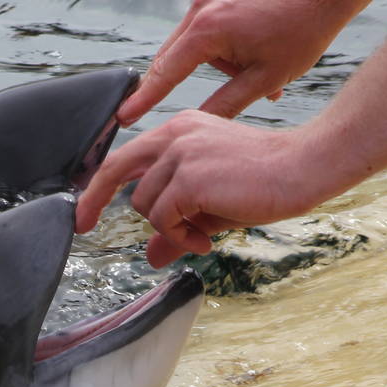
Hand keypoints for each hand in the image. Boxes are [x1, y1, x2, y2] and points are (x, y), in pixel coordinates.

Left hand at [75, 112, 337, 268]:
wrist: (302, 168)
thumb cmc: (264, 183)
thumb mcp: (210, 207)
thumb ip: (177, 226)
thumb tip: (153, 257)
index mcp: (179, 130)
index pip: (125, 155)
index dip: (99, 184)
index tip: (84, 212)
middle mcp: (175, 134)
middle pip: (115, 169)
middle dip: (92, 200)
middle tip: (84, 226)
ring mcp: (181, 153)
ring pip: (144, 204)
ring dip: (168, 229)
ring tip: (200, 236)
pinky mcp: (190, 177)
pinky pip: (164, 219)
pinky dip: (180, 237)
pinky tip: (206, 240)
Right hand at [118, 0, 350, 125]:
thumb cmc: (303, 32)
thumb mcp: (265, 79)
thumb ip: (224, 104)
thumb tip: (195, 124)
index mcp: (207, 30)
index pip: (166, 73)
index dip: (145, 100)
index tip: (124, 117)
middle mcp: (201, 5)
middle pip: (179, 53)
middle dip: (204, 72)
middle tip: (243, 76)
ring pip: (199, 35)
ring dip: (221, 53)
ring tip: (264, 56)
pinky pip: (213, 14)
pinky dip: (228, 31)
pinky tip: (262, 31)